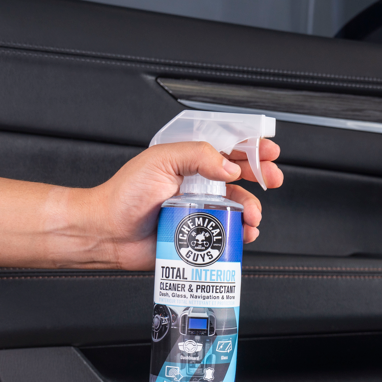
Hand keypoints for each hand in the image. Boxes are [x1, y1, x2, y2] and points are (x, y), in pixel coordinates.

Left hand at [74, 139, 281, 269]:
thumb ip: (198, 156)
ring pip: (238, 206)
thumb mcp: (161, 160)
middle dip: (262, 175)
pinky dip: (242, 233)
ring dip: (252, 208)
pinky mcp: (199, 235)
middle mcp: (197, 184)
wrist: (108, 233)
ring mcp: (200, 209)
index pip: (226, 148)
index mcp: (189, 161)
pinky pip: (228, 232)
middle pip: (240, 176)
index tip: (268, 150)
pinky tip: (244, 232)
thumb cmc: (124, 195)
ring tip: (252, 215)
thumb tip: (229, 166)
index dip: (250, 147)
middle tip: (273, 178)